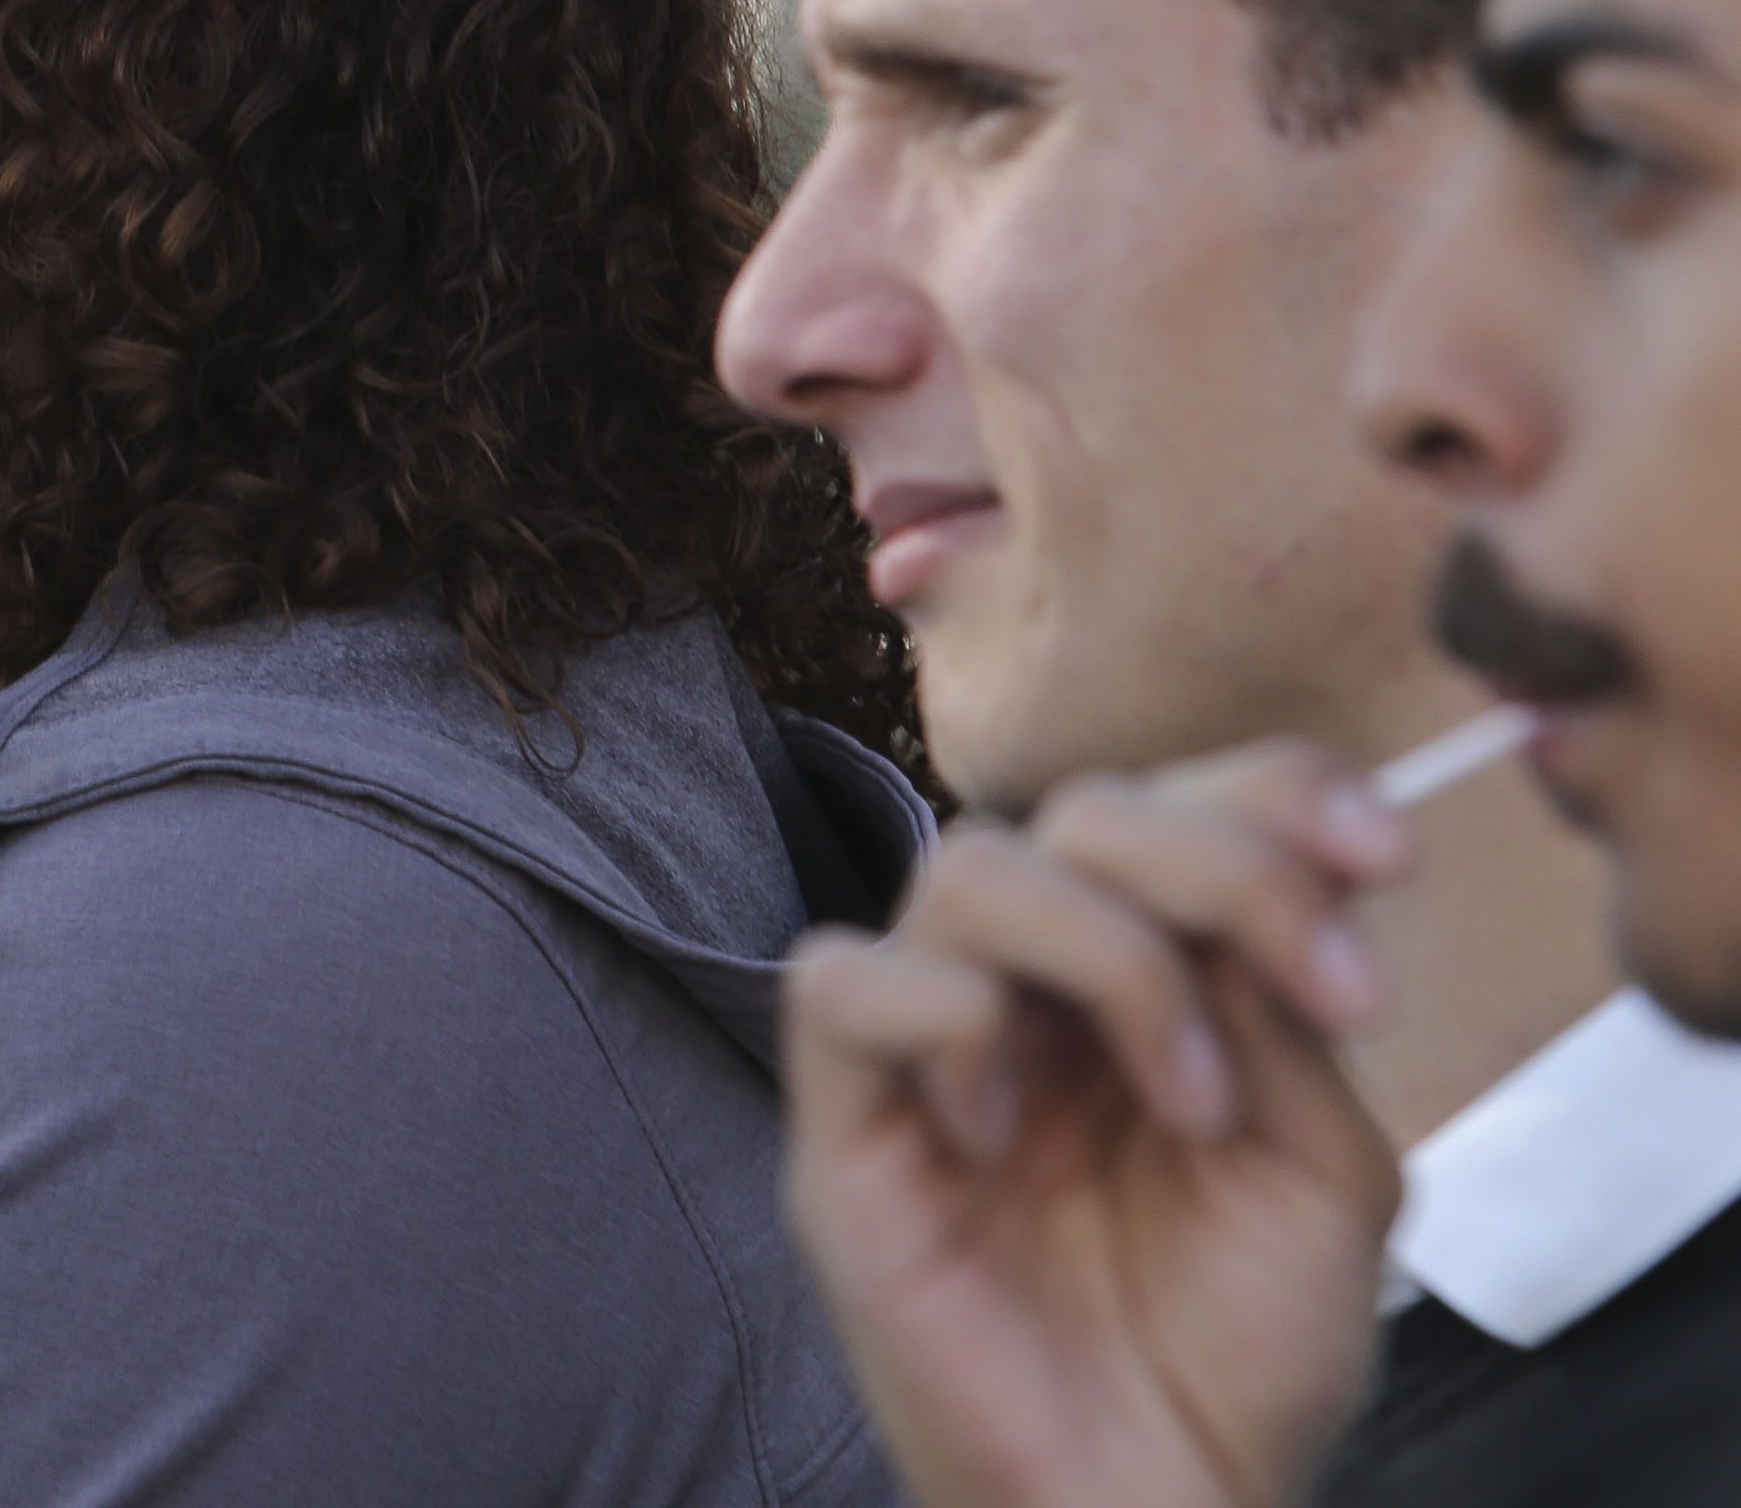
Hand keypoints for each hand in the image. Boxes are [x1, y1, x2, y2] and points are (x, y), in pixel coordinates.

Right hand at [782, 743, 1415, 1507]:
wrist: (1162, 1506)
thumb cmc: (1235, 1361)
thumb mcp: (1326, 1169)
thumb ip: (1289, 1016)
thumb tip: (1275, 883)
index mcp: (1149, 982)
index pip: (1179, 807)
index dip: (1276, 791)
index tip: (1389, 851)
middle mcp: (1033, 991)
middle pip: (1082, 809)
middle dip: (1223, 867)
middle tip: (1329, 1000)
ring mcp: (931, 1048)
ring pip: (969, 865)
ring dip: (1114, 957)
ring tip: (1191, 1105)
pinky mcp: (843, 1124)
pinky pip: (839, 983)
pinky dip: (944, 1021)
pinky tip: (1007, 1136)